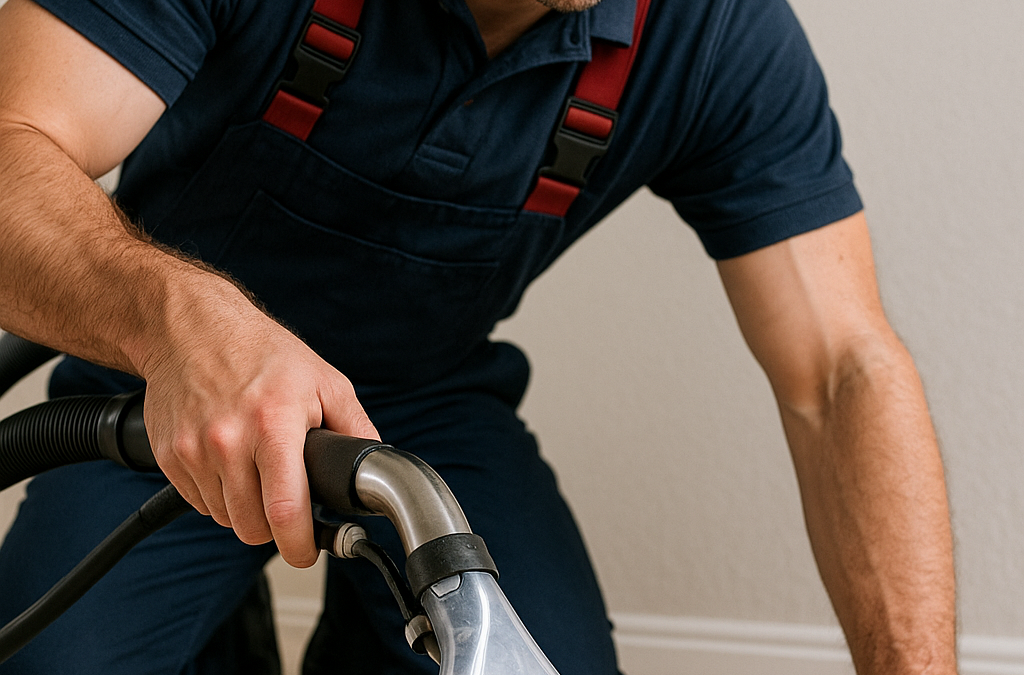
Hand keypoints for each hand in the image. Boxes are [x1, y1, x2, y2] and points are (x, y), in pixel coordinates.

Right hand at [136, 278, 377, 566]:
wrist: (191, 328)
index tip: (308, 552)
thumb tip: (375, 470)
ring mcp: (193, 450)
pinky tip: (232, 464)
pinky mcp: (167, 456)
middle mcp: (228, 441)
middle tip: (289, 505)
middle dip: (276, 527)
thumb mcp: (325, 382)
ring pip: (226, 519)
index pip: (285, 511)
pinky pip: (200, 503)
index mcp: (274, 424)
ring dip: (247, 511)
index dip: (300, 546)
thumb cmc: (262, 353)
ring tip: (260, 474)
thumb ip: (355, 429)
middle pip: (252, 527)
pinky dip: (219, 496)